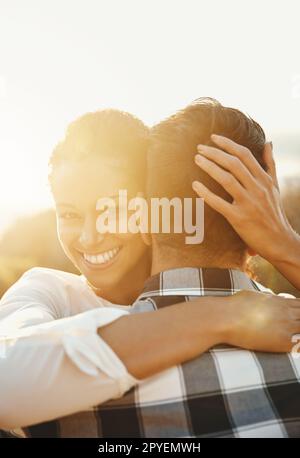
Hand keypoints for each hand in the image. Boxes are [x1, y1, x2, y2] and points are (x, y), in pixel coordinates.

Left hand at [192, 135, 294, 263]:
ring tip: (197, 159)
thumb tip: (269, 142)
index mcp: (264, 180)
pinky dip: (206, 193)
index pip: (245, 155)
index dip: (228, 144)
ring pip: (227, 179)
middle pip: (234, 163)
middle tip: (199, 148)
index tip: (213, 138)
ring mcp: (248, 203)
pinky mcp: (239, 218)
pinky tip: (195, 185)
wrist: (279, 242)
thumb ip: (270, 164)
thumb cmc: (274, 213)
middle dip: (215, 153)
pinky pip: (219, 203)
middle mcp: (257, 189)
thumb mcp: (275, 187)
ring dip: (210, 167)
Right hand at [223, 290, 299, 352]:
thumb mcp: (253, 295)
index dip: (299, 311)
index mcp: (281, 302)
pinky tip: (292, 348)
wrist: (225, 318)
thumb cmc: (234, 306)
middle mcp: (287, 313)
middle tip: (292, 329)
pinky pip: (299, 345)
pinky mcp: (282, 342)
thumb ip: (266, 298)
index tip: (293, 317)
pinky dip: (298, 345)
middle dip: (299, 321)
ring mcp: (286, 327)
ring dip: (298, 333)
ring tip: (288, 337)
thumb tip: (269, 297)